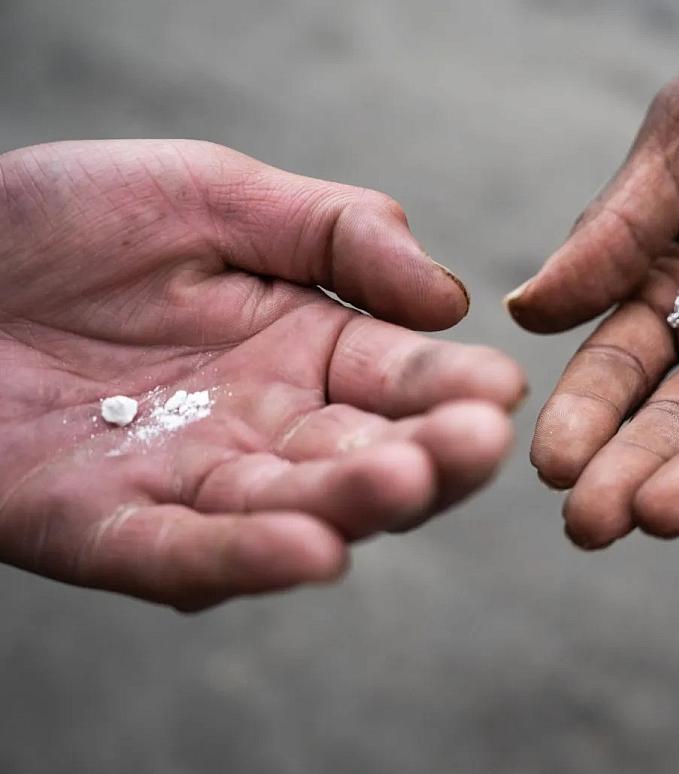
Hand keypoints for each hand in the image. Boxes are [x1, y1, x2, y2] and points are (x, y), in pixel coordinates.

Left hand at [0, 140, 525, 609]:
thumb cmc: (66, 217)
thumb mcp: (216, 193)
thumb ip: (340, 233)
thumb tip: (450, 301)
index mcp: (308, 349)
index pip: (402, 378)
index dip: (452, 385)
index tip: (499, 387)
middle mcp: (267, 428)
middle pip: (365, 457)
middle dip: (426, 455)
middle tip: (473, 444)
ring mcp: (190, 483)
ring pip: (289, 510)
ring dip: (350, 506)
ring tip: (403, 481)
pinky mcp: (103, 525)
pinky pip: (181, 554)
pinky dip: (243, 561)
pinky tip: (310, 555)